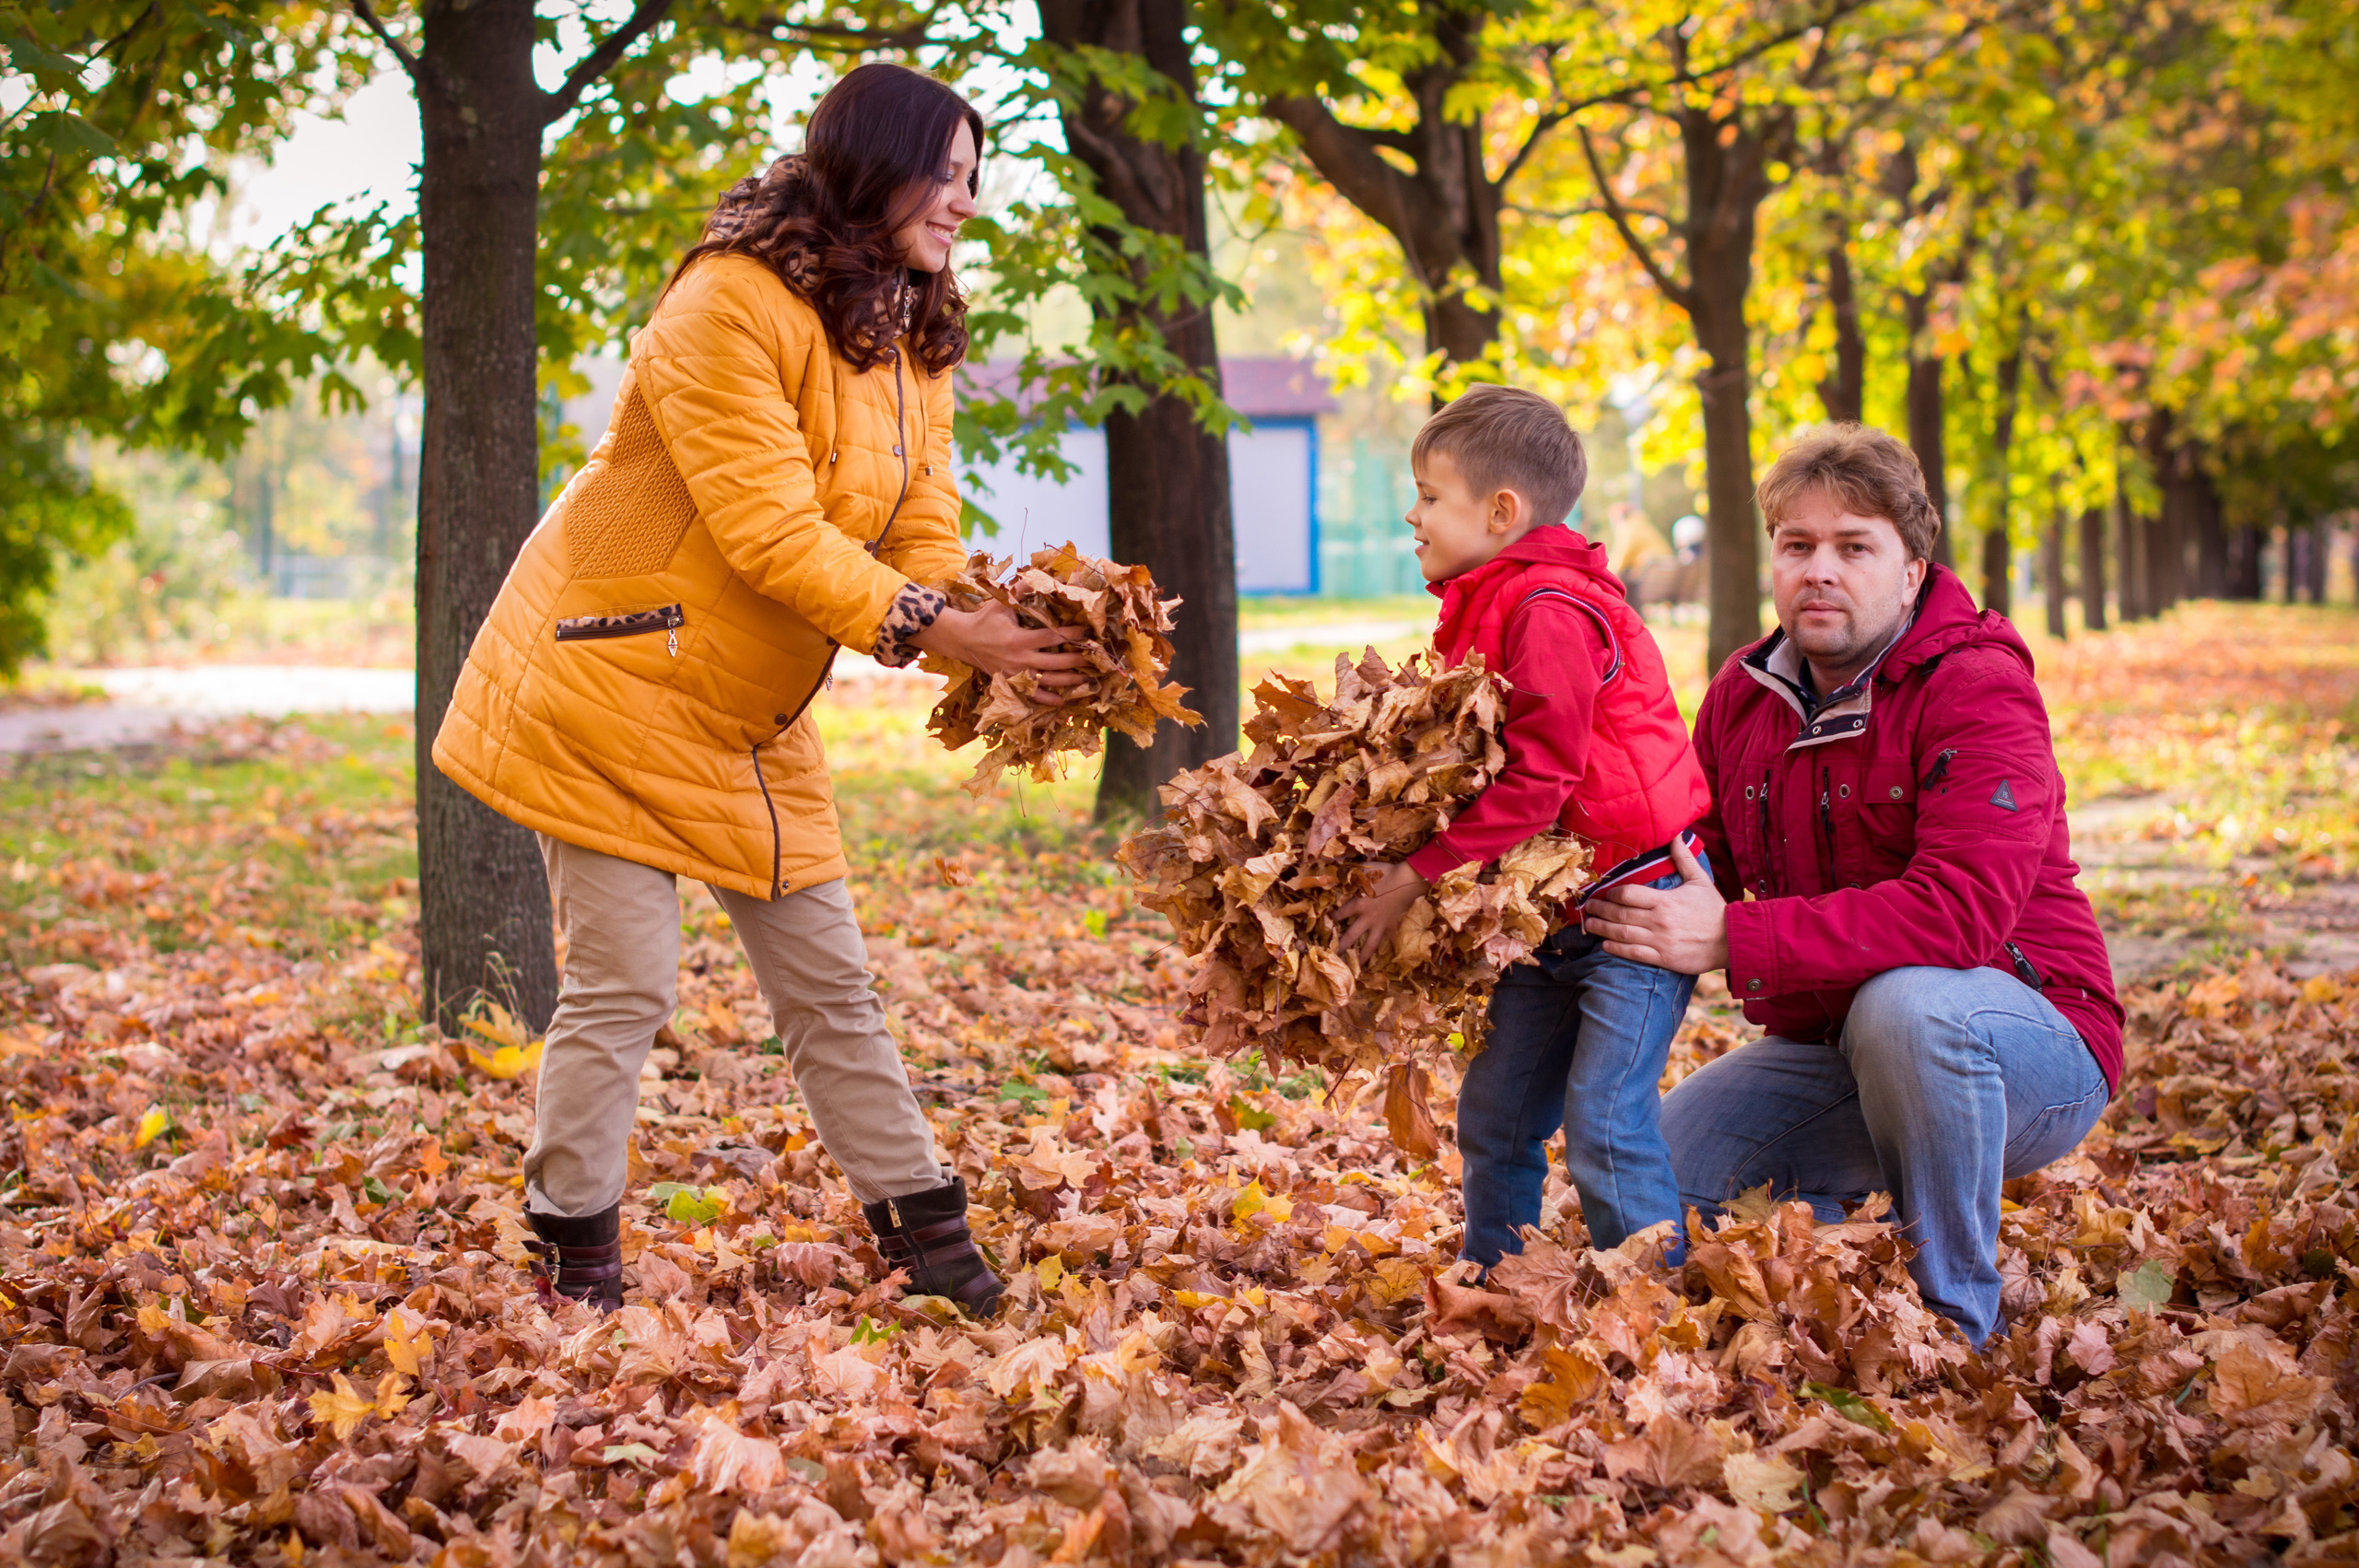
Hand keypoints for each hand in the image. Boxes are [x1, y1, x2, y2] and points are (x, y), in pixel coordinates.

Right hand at [911, 601, 1088, 702]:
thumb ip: (1021, 590)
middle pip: (1055, 663)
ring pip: (1048, 681)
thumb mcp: (1001, 602)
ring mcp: (1016, 674)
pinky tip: (1065, 702)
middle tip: (1095, 658)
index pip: (1052, 637)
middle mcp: (1020, 659)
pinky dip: (1049, 700)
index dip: (1071, 635)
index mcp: (1019, 639)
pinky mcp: (1011, 683)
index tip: (1088, 633)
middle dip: (1077, 660)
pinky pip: (1033, 696)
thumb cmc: (985, 619)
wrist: (963, 640)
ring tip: (1087, 679)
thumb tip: (1038, 574)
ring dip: (1069, 681)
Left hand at [1336, 861, 1428, 962]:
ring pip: (1370, 944)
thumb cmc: (1387, 873)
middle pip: (1351, 935)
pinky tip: (1389, 960)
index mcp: (1358, 904)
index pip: (1341, 914)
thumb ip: (1351, 872)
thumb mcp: (1365, 870)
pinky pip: (1392, 941)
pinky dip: (1391, 949)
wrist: (1408, 881)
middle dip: (1342, 946)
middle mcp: (1367, 918)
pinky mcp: (1395, 927)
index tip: (1330, 922)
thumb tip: (1336, 867)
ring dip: (1363, 956)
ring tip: (1357, 965)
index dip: (1335, 917)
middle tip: (1334, 955)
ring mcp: (1382, 925)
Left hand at [1581, 836, 1727, 973]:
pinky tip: (1605, 945)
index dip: (1612, 893)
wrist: (1733, 940)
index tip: (1605, 893)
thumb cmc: (1714, 910)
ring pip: (1622, 934)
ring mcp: (1660, 941)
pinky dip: (1616, 949)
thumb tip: (1675, 834)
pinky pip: (1633, 954)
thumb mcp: (1699, 881)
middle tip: (1588, 908)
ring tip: (1589, 925)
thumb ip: (1683, 858)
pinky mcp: (1663, 958)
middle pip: (1620, 914)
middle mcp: (1659, 920)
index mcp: (1665, 901)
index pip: (1628, 894)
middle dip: (1600, 911)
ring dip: (1601, 929)